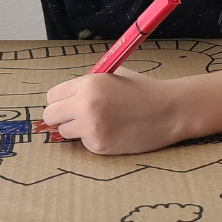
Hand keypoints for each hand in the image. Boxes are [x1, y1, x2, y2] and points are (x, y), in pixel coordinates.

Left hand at [44, 68, 181, 154]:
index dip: (61, 100)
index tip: (70, 103)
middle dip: (62, 116)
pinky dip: (95, 139)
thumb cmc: (144, 90)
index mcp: (89, 83)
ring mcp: (92, 127)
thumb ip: (89, 84)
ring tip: (101, 122)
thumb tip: (67, 95)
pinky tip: (114, 131)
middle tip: (78, 116)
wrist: (171, 110)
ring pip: (64, 132)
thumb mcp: (115, 76)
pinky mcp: (100, 145)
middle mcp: (86, 105)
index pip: (52, 96)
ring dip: (77, 129)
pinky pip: (84, 143)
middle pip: (50, 115)